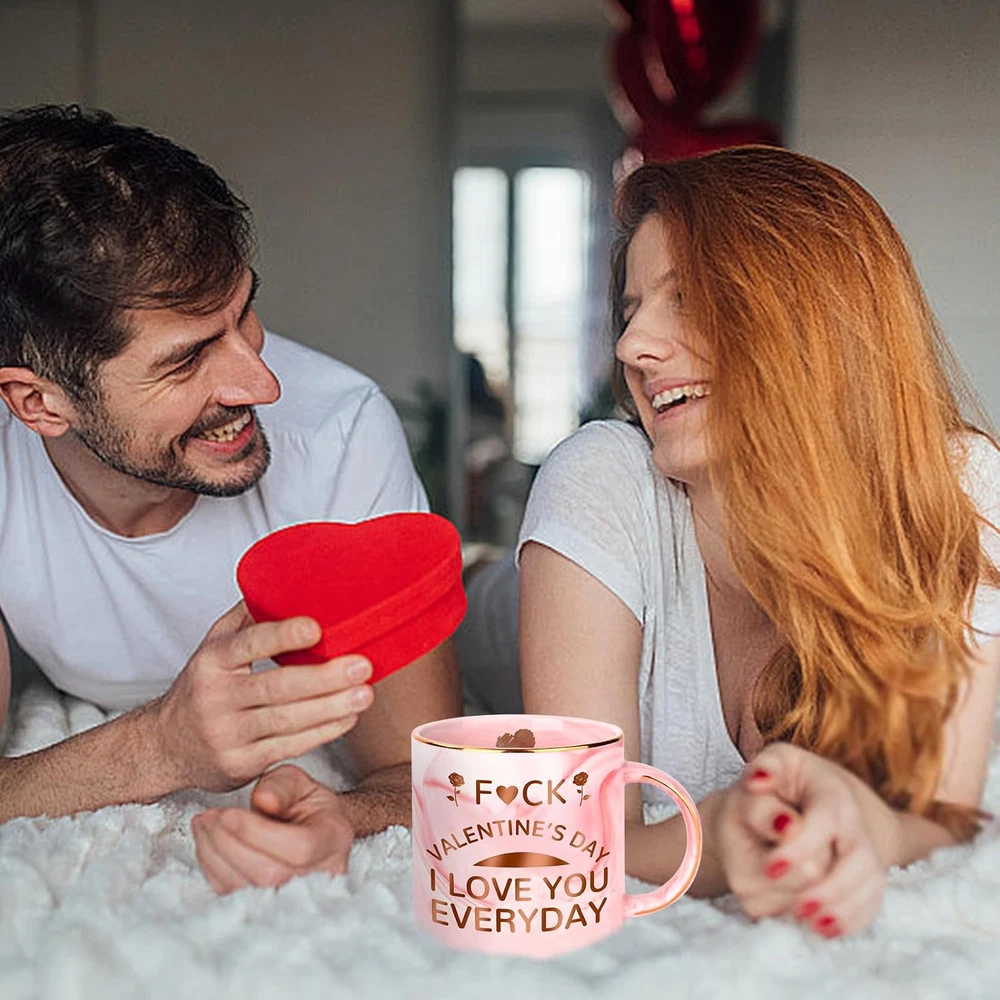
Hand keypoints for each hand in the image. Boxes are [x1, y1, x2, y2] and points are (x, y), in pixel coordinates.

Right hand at [152, 601, 373, 791]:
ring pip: (287, 720)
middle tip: (362, 666)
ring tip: (365, 694)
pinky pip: (289, 747)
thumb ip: (248, 616)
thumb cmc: (204, 687)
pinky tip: (347, 718)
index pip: (249, 644)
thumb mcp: (213, 645)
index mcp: (212, 660)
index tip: (317, 628)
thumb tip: (288, 581)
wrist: (166, 746)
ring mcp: (226, 734)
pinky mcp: (240, 764)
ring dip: (331, 708)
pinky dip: (323, 733)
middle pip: (276, 687)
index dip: (283, 636)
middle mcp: (216, 697)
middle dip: (324, 677)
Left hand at [192, 764, 354, 893]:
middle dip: (231, 844)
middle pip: (270, 874)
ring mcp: (295, 898)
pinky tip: (207, 841)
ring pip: (247, 889)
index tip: (229, 814)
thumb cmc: (304, 804)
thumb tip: (264, 801)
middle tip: (210, 817)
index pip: (299, 848)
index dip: (259, 834)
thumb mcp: (299, 782)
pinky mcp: (266, 906)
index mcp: (334, 840)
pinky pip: (233, 895)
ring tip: (204, 824)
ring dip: (216, 855)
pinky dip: (213, 868)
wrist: (309, 829)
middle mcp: (322, 876)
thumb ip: (282, 785)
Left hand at [720, 743, 891, 937]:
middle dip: (828, 890)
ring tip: (807, 921)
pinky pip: (869, 909)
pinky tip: (821, 929)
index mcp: (832, 792)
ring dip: (839, 911)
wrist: (791, 805)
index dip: (798, 849)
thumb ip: (762, 772)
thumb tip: (758, 781)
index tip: (770, 868)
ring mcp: (866, 856)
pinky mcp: (867, 883)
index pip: (823, 823)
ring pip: (868, 891)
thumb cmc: (771, 787)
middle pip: (858, 865)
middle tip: (799, 908)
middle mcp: (856, 825)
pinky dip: (847, 922)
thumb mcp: (765, 769)